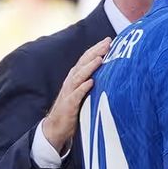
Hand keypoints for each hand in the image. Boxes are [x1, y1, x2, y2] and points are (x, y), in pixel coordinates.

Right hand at [42, 38, 111, 153]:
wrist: (56, 128)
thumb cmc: (73, 109)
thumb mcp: (84, 93)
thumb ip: (93, 82)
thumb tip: (111, 73)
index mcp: (75, 78)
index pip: (86, 59)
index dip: (96, 49)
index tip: (109, 40)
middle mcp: (71, 82)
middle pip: (83, 64)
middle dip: (95, 52)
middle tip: (108, 43)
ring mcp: (69, 93)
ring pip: (79, 77)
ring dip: (89, 67)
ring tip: (100, 59)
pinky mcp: (68, 106)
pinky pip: (75, 96)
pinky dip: (83, 88)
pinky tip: (91, 82)